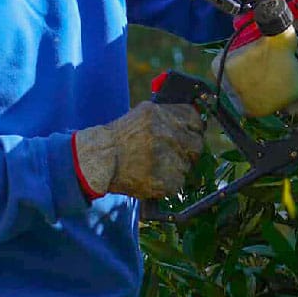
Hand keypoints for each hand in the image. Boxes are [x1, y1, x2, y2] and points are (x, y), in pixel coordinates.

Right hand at [71, 101, 202, 199]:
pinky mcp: (166, 181)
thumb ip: (168, 114)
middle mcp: (166, 134)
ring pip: (188, 165)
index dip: (194, 128)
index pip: (195, 120)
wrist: (101, 161)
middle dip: (189, 150)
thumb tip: (194, 117)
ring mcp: (167, 158)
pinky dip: (170, 181)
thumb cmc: (121, 137)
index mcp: (161, 115)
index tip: (189, 133)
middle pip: (196, 144)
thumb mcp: (143, 115)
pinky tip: (154, 176)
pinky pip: (179, 182)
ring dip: (177, 166)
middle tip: (176, 153)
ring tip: (157, 165)